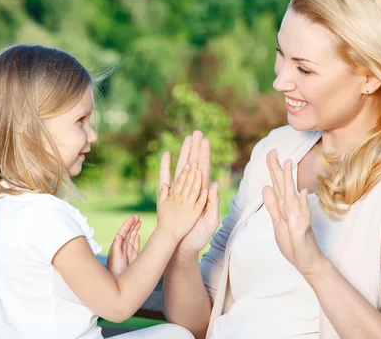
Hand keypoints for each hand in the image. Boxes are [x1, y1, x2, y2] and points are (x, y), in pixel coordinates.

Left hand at [107, 215, 140, 277]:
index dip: (128, 224)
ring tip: (139, 222)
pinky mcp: (132, 258)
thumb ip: (117, 247)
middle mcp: (122, 249)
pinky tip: (137, 235)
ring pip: (132, 238)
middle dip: (132, 225)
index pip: (123, 232)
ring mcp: (127, 253)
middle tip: (138, 217)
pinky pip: (135, 246)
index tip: (134, 217)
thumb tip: (118, 235)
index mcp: (117, 247)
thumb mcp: (115, 259)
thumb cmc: (115, 273)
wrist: (119, 286)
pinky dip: (136, 239)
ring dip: (135, 230)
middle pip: (128, 233)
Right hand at [159, 131, 219, 254]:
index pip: (204, 170)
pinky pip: (166, 177)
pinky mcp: (169, 196)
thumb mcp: (211, 220)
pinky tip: (166, 154)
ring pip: (182, 167)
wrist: (183, 247)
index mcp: (203, 193)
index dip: (205, 155)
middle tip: (196, 132)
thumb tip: (215, 183)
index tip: (205, 141)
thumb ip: (213, 202)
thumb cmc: (199, 236)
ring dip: (184, 152)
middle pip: (194, 164)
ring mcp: (180, 191)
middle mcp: (192, 189)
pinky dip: (166, 165)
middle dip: (195, 148)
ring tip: (186, 138)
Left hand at [263, 150, 326, 276]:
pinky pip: (302, 215)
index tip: (270, 153)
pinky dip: (302, 203)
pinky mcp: (303, 229)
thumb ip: (272, 205)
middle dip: (277, 169)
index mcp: (285, 207)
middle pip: (283, 186)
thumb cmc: (293, 243)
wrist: (307, 262)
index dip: (273, 169)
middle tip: (273, 151)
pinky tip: (302, 192)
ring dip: (290, 180)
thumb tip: (266, 187)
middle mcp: (292, 209)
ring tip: (288, 164)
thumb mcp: (278, 222)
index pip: (277, 185)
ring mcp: (299, 218)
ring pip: (292, 196)